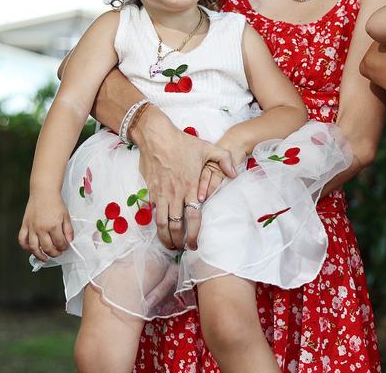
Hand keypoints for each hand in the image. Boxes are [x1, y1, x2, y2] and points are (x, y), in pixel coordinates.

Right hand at [18, 192, 73, 261]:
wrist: (43, 192)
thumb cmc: (55, 202)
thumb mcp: (66, 215)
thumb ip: (68, 230)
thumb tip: (69, 242)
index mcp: (53, 225)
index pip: (59, 243)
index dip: (64, 247)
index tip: (65, 247)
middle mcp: (41, 228)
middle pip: (47, 248)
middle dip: (54, 253)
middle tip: (58, 253)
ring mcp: (31, 227)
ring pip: (34, 247)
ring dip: (40, 255)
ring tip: (45, 257)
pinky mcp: (24, 225)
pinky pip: (22, 240)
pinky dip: (25, 247)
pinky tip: (31, 249)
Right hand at [134, 108, 234, 249]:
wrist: (156, 136)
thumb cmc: (182, 142)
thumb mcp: (208, 147)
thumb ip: (224, 159)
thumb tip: (234, 173)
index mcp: (190, 186)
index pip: (193, 217)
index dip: (195, 233)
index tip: (196, 244)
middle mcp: (175, 194)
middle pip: (176, 225)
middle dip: (180, 241)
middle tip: (184, 249)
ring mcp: (161, 193)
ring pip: (162, 223)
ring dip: (166, 237)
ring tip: (171, 246)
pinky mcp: (151, 191)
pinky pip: (153, 213)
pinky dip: (157, 224)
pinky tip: (161, 230)